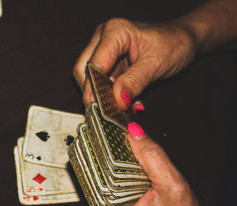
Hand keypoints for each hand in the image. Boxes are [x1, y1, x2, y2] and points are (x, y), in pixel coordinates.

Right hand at [73, 18, 195, 107]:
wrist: (185, 40)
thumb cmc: (174, 43)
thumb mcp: (156, 63)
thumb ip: (135, 81)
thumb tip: (118, 99)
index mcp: (114, 31)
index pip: (94, 63)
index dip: (94, 87)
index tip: (101, 108)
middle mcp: (104, 38)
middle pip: (84, 70)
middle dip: (95, 93)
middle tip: (109, 111)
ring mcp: (105, 50)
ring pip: (91, 79)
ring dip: (105, 96)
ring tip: (124, 106)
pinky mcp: (109, 62)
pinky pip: (102, 82)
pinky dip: (112, 95)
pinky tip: (127, 101)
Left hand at [103, 122, 236, 205]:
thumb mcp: (172, 187)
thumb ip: (153, 157)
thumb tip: (132, 130)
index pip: (91, 164)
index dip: (97, 140)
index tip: (103, 120)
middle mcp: (102, 205)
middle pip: (95, 164)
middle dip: (104, 142)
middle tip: (111, 120)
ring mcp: (109, 203)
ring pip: (105, 168)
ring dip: (113, 149)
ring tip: (118, 130)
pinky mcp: (119, 201)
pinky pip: (115, 175)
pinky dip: (122, 161)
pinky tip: (127, 148)